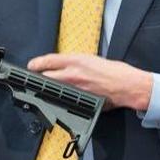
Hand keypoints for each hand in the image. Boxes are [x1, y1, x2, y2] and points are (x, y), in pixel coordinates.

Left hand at [27, 54, 152, 110]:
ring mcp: (75, 88)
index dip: (37, 63)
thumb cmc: (115, 71)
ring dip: (49, 87)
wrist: (127, 85)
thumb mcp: (93, 59)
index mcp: (76, 60)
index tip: (32, 65)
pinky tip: (62, 98)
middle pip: (47, 76)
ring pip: (54, 88)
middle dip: (40, 76)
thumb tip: (66, 66)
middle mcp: (73, 73)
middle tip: (37, 77)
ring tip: (47, 87)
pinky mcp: (80, 100)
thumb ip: (77, 63)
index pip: (50, 60)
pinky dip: (61, 97)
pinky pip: (65, 99)